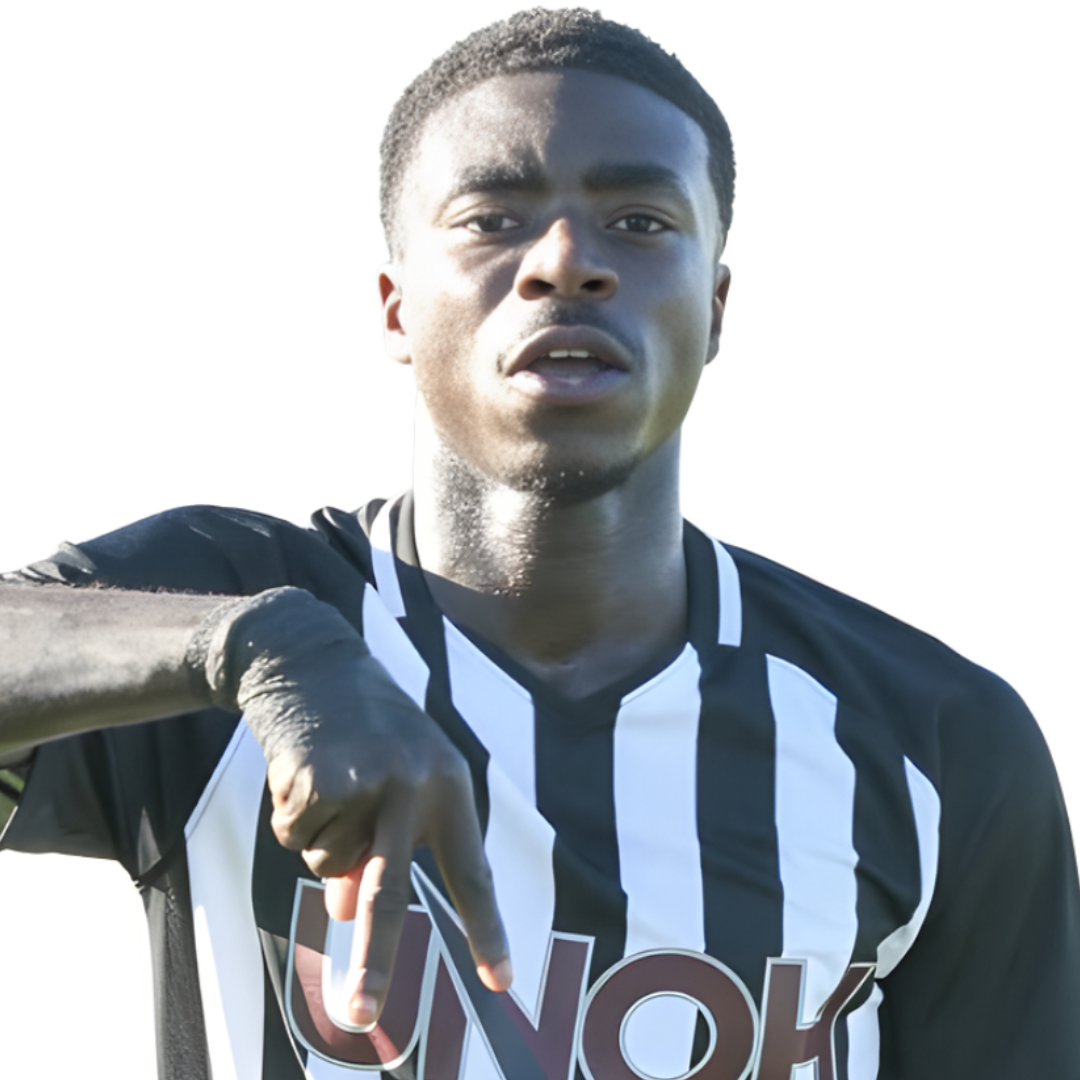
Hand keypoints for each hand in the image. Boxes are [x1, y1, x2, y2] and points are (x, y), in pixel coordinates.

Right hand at [190, 587, 511, 1028]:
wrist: (311, 657)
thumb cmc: (362, 725)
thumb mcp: (390, 777)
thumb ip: (382, 845)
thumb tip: (347, 908)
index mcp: (450, 783)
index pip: (472, 869)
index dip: (486, 926)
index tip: (501, 981)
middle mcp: (416, 784)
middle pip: (393, 889)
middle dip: (375, 958)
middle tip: (360, 1016)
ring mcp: (366, 779)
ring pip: (329, 861)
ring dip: (320, 835)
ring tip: (328, 776)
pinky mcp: (317, 776)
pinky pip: (294, 835)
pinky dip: (290, 813)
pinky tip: (301, 766)